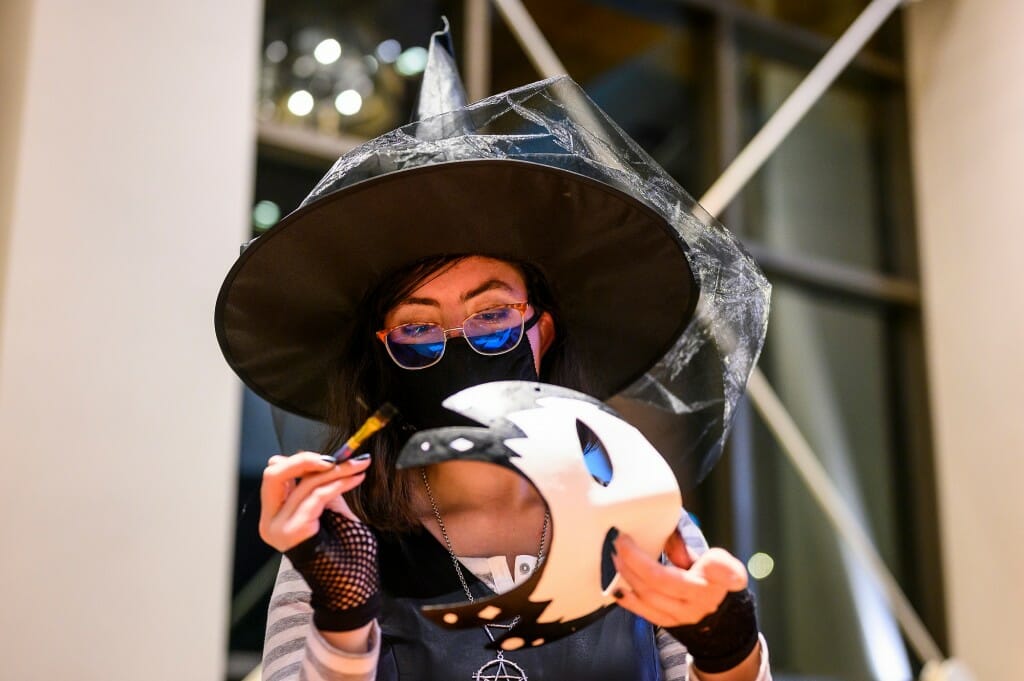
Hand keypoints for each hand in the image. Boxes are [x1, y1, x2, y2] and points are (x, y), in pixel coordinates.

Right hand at [259, 451, 379, 631]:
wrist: (353, 589)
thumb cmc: (345, 554)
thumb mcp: (332, 512)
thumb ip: (323, 490)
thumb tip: (324, 463)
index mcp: (274, 516)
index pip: (277, 475)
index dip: (301, 461)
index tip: (332, 456)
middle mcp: (270, 522)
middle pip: (275, 473)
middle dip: (306, 459)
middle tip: (337, 457)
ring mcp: (279, 528)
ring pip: (303, 483)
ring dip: (336, 470)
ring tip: (359, 465)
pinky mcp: (294, 531)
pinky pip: (317, 496)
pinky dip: (339, 483)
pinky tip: (356, 477)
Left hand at [611, 531, 745, 626]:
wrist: (715, 611)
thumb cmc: (709, 574)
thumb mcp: (707, 554)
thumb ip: (684, 542)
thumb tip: (663, 533)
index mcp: (720, 575)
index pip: (723, 570)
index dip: (721, 569)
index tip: (714, 561)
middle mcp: (704, 597)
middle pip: (663, 580)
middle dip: (635, 559)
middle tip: (620, 541)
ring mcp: (686, 614)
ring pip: (649, 596)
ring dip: (627, 574)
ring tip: (615, 556)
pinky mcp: (671, 623)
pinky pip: (644, 611)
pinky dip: (627, 598)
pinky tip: (616, 585)